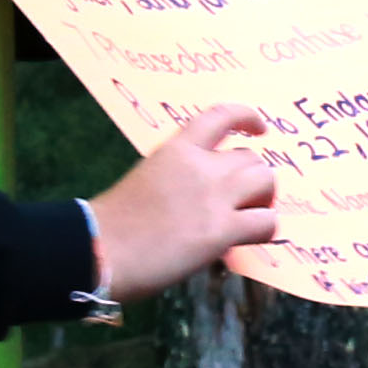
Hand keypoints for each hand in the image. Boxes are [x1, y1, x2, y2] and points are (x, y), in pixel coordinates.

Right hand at [89, 104, 280, 299]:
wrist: (101, 250)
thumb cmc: (113, 224)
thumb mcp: (147, 179)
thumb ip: (179, 178)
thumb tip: (204, 199)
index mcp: (176, 150)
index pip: (221, 116)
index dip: (247, 117)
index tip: (259, 128)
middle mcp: (200, 166)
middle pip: (251, 158)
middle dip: (252, 178)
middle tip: (244, 200)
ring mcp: (214, 196)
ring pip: (265, 182)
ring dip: (262, 200)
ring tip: (249, 217)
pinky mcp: (223, 230)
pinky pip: (266, 222)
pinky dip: (264, 230)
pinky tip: (250, 239)